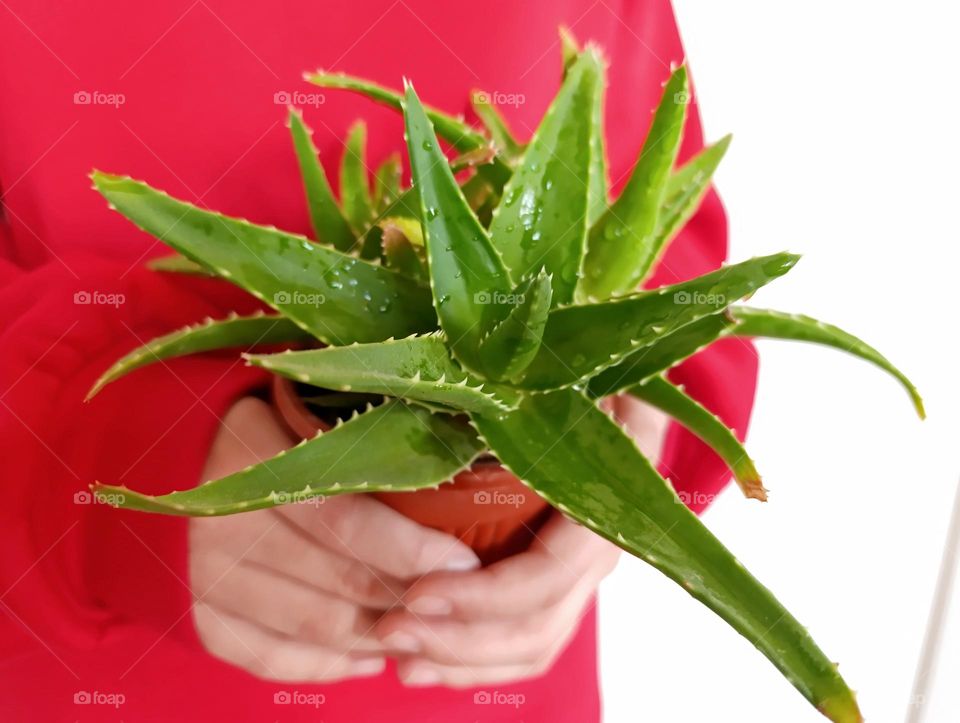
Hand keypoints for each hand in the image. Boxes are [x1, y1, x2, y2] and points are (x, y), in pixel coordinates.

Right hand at [189, 397, 480, 681]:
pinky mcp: (200, 617)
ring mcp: (204, 575)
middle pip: (336, 579)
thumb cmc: (270, 430)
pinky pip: (273, 659)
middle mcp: (219, 521)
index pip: (343, 516)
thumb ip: (367, 442)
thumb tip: (458, 485)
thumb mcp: (311, 414)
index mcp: (249, 455)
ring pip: (314, 625)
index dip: (409, 547)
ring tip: (427, 628)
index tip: (463, 561)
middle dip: (408, 598)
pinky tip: (371, 656)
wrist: (176, 458)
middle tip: (457, 602)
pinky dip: (330, 665)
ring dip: (379, 634)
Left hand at [373, 393, 665, 687]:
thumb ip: (539, 389)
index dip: (490, 594)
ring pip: (533, 642)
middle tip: (391, 629)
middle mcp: (602, 543)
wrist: (594, 389)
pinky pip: (526, 644)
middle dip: (463, 638)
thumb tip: (490, 398)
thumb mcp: (559, 373)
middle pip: (541, 620)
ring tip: (398, 655)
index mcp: (608, 495)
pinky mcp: (556, 585)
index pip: (555, 570)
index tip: (418, 591)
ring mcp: (581, 571)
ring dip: (463, 658)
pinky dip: (477, 663)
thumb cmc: (568, 372)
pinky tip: (424, 665)